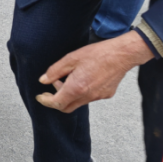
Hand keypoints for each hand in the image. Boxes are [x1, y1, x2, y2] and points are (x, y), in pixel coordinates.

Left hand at [37, 31, 153, 113]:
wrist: (122, 54)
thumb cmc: (97, 54)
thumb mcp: (71, 58)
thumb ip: (55, 71)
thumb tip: (43, 80)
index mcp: (77, 88)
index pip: (57, 103)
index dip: (46, 101)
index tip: (40, 97)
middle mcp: (88, 96)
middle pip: (67, 107)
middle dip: (56, 100)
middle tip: (53, 85)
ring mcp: (98, 97)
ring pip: (78, 102)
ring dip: (69, 94)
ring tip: (69, 77)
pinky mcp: (106, 94)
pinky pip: (89, 97)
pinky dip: (81, 92)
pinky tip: (83, 78)